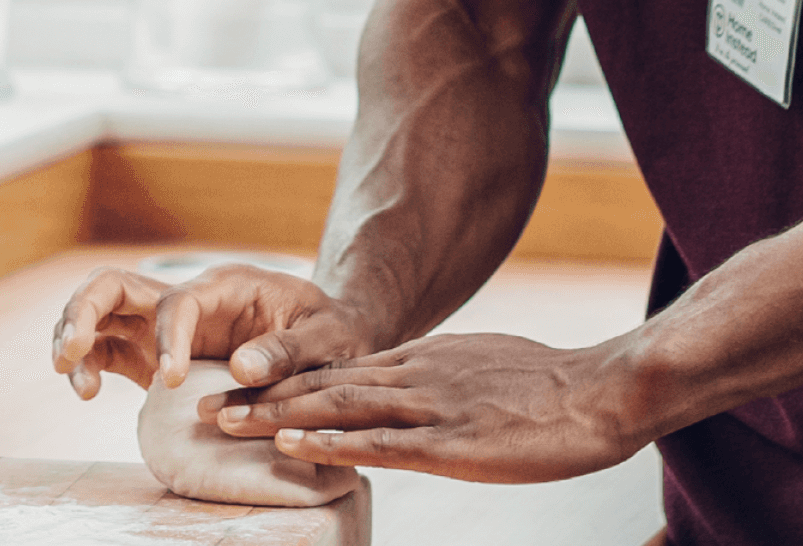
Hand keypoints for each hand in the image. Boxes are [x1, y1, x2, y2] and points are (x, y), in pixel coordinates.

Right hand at [51, 263, 380, 398]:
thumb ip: (292, 350)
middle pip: (115, 284)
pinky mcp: (152, 355)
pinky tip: (84, 390)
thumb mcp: (330, 336)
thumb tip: (242, 367)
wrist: (328, 341)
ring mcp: (164, 326)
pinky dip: (86, 364)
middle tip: (72, 351)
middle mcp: (188, 300)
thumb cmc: (332, 332)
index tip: (171, 380)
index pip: (178, 303)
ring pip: (100, 312)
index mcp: (227, 286)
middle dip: (83, 312)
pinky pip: (106, 350)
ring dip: (73, 336)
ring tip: (75, 380)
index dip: (168, 338)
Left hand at [206, 332, 643, 483]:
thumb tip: (420, 391)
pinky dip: (328, 440)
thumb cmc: (554, 388)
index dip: (286, 379)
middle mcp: (422, 372)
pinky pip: (378, 441)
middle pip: (326, 380)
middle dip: (259, 395)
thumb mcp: (491, 367)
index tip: (238, 390)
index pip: (343, 366)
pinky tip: (290, 446)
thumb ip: (448, 378)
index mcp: (431, 357)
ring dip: (274, 414)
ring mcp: (434, 404)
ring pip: (339, 404)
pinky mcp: (449, 440)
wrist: (600, 391)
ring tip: (222, 422)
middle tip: (202, 406)